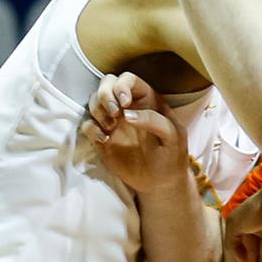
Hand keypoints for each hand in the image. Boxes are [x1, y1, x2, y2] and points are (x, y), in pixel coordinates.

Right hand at [89, 73, 187, 191]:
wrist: (161, 182)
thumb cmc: (172, 155)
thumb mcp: (173, 136)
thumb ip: (154, 120)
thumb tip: (127, 115)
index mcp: (146, 100)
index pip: (128, 79)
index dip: (122, 85)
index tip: (124, 103)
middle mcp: (126, 107)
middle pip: (106, 84)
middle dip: (104, 94)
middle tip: (114, 113)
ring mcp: (113, 122)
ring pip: (93, 101)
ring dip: (98, 111)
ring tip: (111, 128)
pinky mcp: (102, 138)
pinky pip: (87, 125)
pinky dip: (91, 129)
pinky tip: (104, 140)